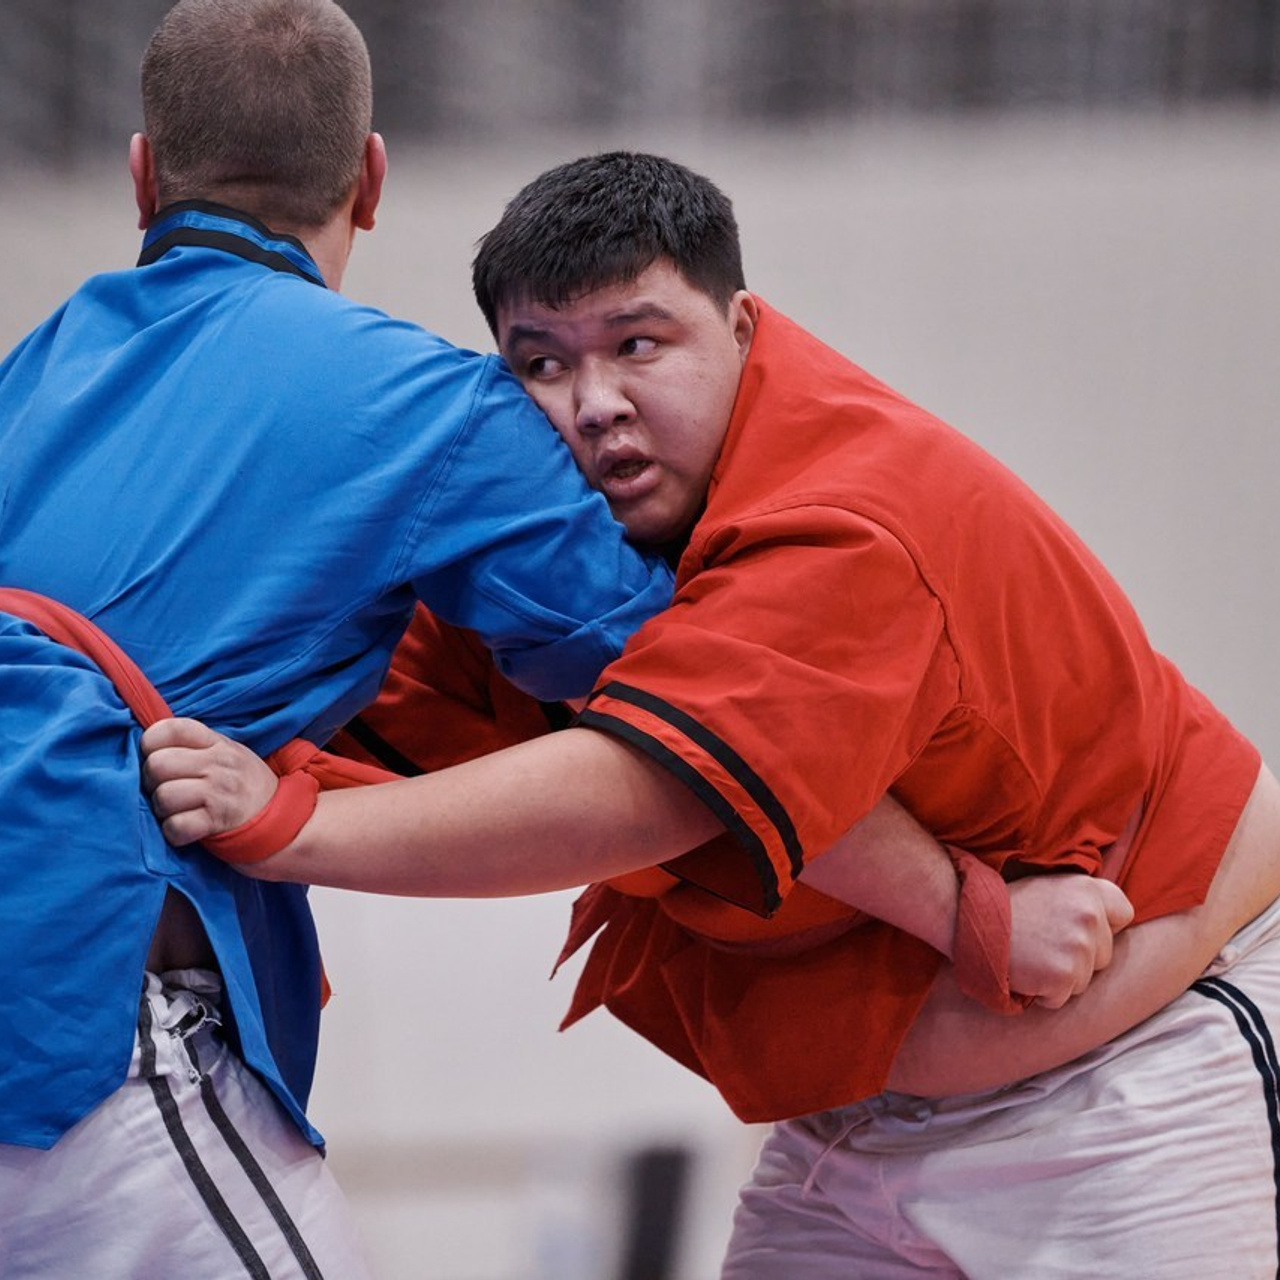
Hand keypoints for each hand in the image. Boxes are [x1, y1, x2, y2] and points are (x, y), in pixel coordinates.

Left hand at [141, 717, 276, 846]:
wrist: (282, 818)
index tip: (155, 757)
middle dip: (151, 782)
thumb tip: (148, 748)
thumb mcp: (229, 753)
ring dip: (162, 810)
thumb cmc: (244, 785)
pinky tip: (185, 829)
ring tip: (176, 811)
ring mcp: (218, 793)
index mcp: (218, 743)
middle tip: (164, 789)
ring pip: (163, 796)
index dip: (150, 743)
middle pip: (158, 764)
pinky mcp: (217, 821)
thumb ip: (194, 746)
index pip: (171, 728)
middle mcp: (219, 764)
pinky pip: (175, 826)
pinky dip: (174, 832)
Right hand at [1007, 875, 1134, 1008]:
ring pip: (1085, 980)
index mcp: (1088, 890)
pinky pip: (1062, 998)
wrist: (970, 919)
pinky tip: (1025, 970)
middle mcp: (1090, 916)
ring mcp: (1078, 947)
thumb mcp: (1050, 887)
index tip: (1077, 926)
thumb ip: (1082, 900)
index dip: (1102, 926)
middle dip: (1079, 957)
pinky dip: (1043, 992)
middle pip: (1104, 955)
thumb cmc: (1008, 906)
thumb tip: (1109, 921)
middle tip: (1043, 941)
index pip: (1123, 914)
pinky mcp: (1063, 975)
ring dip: (1060, 976)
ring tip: (1031, 954)